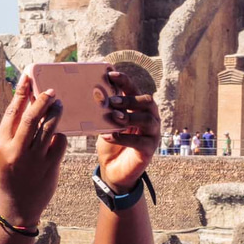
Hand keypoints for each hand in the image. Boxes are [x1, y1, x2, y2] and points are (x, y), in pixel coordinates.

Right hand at [0, 74, 66, 227]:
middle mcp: (16, 150)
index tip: (27, 78)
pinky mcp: (49, 166)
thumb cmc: (10, 175)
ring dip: (56, 113)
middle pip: (31, 117)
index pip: (12, 113)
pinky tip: (60, 134)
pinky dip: (61, 135)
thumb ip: (13, 133)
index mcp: (1, 144)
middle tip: (51, 90)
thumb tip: (27, 105)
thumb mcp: (4, 153)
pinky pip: (59, 142)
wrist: (16, 206)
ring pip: (49, 127)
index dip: (20, 93)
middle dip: (42, 100)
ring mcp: (34, 159)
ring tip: (59, 106)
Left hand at [98, 71, 160, 192]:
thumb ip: (103, 111)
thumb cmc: (110, 143)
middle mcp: (150, 117)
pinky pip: (139, 142)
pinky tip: (108, 136)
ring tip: (113, 117)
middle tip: (111, 101)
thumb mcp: (105, 124)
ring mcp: (152, 134)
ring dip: (129, 117)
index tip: (111, 74)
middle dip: (129, 99)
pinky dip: (123, 138)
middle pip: (146, 102)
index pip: (134, 90)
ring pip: (147, 120)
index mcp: (139, 108)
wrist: (113, 169)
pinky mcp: (149, 150)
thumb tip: (91, 94)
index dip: (125, 81)